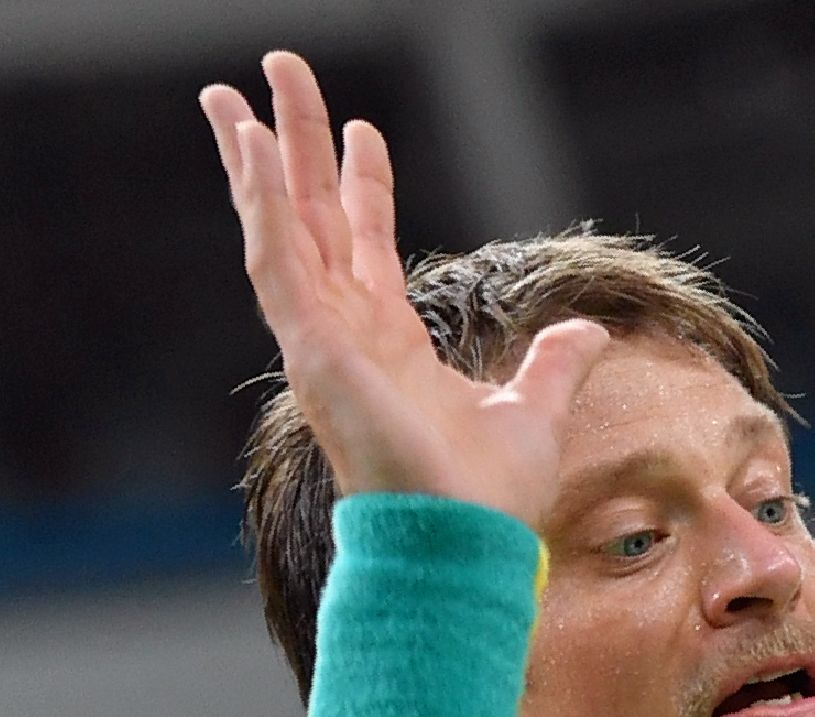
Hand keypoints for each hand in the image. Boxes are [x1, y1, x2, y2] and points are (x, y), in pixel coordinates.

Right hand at [199, 52, 606, 524]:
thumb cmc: (489, 500)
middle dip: (291, 147)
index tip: (359, 130)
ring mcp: (322, 341)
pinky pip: (277, 262)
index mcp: (390, 344)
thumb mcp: (535, 412)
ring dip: (255, 160)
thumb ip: (554, 366)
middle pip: (311, 219)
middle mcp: (347, 334)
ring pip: (278, 229)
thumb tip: (585, 331)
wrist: (466, 543)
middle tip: (276, 76)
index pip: (366, 246)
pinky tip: (249, 151)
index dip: (361, 185)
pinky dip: (261, 206)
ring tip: (229, 94)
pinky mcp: (313, 351)